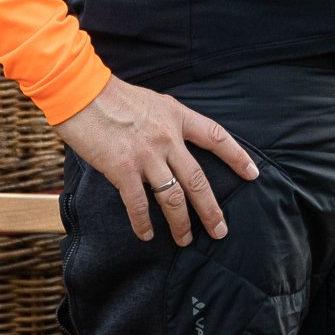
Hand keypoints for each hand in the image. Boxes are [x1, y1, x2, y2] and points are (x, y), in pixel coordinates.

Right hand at [54, 75, 257, 244]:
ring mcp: (147, 155)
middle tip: (220, 230)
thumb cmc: (113, 97)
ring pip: (173, 197)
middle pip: (198, 179)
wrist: (82, 93)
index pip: (217, 137)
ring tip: (185, 240)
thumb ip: (168, 123)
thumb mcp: (153, 102)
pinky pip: (139, 204)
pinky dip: (143, 223)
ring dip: (181, 223)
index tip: (252, 174)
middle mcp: (168, 137)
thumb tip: (175, 144)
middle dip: (211, 209)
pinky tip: (147, 234)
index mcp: (178, 117)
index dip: (237, 157)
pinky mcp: (123, 169)